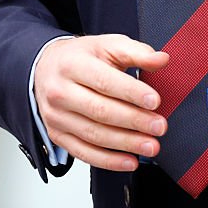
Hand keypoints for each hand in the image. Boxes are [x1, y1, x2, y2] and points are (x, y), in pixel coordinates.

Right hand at [34, 33, 168, 171]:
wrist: (46, 68)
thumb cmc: (81, 57)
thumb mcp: (107, 45)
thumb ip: (136, 52)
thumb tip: (161, 59)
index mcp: (73, 64)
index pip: (104, 81)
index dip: (131, 93)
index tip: (155, 101)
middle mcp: (60, 92)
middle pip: (100, 110)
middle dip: (134, 121)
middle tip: (159, 126)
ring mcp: (57, 117)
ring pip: (94, 134)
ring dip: (126, 143)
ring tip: (151, 145)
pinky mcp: (57, 136)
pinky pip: (84, 153)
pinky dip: (108, 161)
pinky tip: (129, 161)